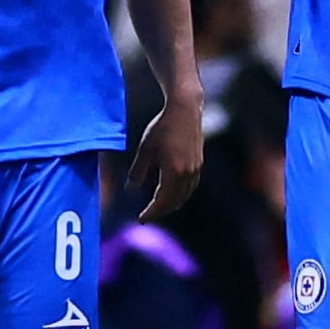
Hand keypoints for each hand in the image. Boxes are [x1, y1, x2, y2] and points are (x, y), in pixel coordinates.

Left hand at [126, 98, 204, 220]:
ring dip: (172, 205)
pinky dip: (180, 195)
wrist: (185, 110)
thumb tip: (131, 189)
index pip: (162, 201)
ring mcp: (195, 169)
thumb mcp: (145, 150)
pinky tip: (172, 193)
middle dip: (161, 211)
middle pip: (175, 202)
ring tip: (158, 207)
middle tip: (148, 216)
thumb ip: (138, 171)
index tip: (141, 219)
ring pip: (184, 196)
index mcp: (173, 172)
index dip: (151, 212)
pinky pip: (190, 187)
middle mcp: (187, 174)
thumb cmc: (162, 127)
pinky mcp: (198, 164)